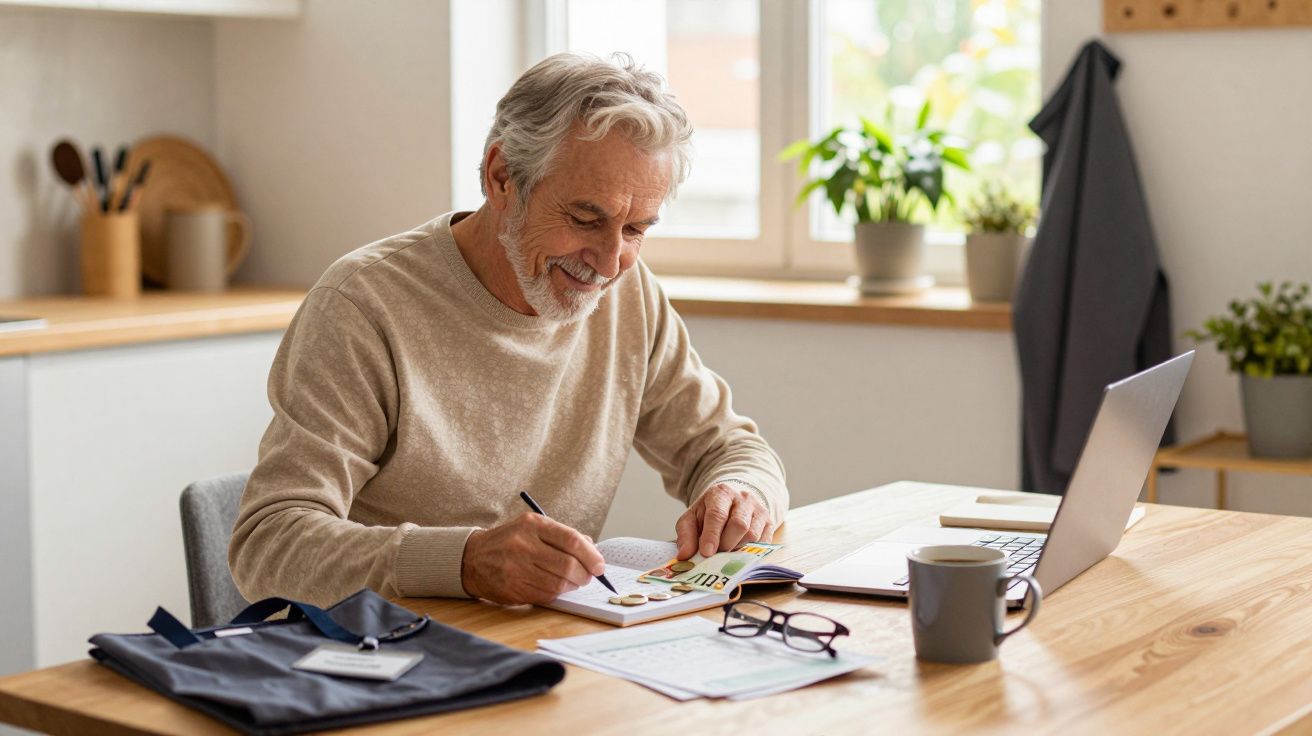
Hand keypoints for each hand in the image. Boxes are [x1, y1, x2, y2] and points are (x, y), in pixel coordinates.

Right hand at [461, 512, 605, 604]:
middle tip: (588, 576)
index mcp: (532, 525)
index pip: (571, 540)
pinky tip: (555, 586)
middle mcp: (523, 545)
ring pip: (559, 584)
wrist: (472, 558)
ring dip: (572, 585)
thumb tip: (592, 550)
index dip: (591, 555)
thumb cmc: (510, 541)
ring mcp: (516, 569)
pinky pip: (546, 595)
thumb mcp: (533, 527)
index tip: (599, 565)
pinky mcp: (512, 589)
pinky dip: (557, 593)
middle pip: (568, 565)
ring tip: (573, 581)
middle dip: (585, 574)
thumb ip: (562, 535)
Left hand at [675, 483, 773, 559]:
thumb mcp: (693, 517)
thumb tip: (684, 555)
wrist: (735, 499)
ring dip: (737, 550)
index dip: (712, 535)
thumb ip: (685, 535)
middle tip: (715, 555)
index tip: (706, 552)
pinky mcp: (770, 522)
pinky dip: (750, 553)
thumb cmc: (711, 511)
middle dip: (725, 544)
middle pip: (738, 525)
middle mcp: (743, 498)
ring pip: (752, 535)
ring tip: (726, 553)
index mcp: (721, 493)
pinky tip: (739, 553)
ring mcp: (759, 510)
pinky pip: (763, 542)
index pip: (717, 514)